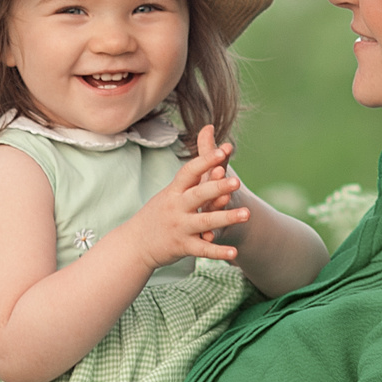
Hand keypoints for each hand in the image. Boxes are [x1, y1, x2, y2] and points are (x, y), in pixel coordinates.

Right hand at [117, 125, 250, 270]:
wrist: (134, 244)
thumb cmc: (159, 213)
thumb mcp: (171, 191)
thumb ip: (195, 168)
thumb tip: (208, 129)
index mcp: (174, 191)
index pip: (189, 172)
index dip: (205, 161)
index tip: (223, 151)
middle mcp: (176, 207)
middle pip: (198, 195)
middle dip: (217, 188)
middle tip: (237, 182)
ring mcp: (179, 227)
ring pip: (205, 221)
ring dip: (226, 218)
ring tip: (247, 214)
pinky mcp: (182, 246)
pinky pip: (203, 249)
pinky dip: (218, 252)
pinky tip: (234, 252)